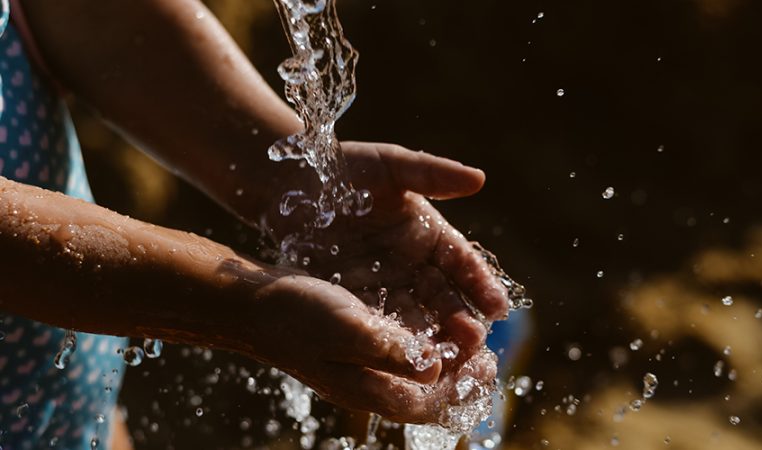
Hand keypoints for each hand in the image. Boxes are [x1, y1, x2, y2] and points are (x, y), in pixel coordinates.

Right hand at [245, 274, 496, 423]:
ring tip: (467, 335)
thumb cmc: (296, 313)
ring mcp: (360, 370)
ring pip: (414, 377)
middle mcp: (368, 385)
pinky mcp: (354, 350)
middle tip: (485, 351)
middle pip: (426, 397)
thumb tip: (435, 365)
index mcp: (368, 388)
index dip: (463, 387)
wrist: (254, 305)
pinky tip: (430, 325)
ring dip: (445, 360)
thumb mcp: (347, 326)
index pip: (428, 404)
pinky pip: (398, 359)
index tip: (487, 360)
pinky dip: (422, 347)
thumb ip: (390, 348)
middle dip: (460, 377)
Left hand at [288, 142, 508, 369]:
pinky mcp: (355, 301)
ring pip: (415, 319)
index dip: (481, 284)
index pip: (463, 263)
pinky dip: (390, 342)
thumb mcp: (390, 165)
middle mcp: (414, 266)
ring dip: (431, 340)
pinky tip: (400, 360)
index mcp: (431, 235)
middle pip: (445, 299)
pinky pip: (376, 325)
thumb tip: (478, 179)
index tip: (498, 305)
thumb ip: (432, 173)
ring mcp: (386, 287)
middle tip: (475, 342)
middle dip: (462, 321)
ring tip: (445, 360)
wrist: (291, 184)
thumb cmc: (346, 167)